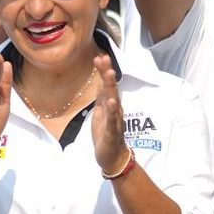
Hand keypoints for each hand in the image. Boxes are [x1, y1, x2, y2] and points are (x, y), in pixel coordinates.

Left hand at [91, 53, 128, 173]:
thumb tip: (100, 82)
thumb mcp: (100, 113)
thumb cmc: (106, 134)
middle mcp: (114, 109)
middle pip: (111, 88)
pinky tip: (111, 101)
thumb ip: (101, 99)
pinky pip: (113, 120)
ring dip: (112, 87)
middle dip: (107, 73)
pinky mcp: (112, 132)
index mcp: (109, 105)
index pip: (106, 85)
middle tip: (105, 58)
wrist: (112, 157)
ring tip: (110, 74)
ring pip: (114, 100)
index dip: (103, 71)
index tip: (99, 56)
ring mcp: (115, 120)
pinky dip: (112, 111)